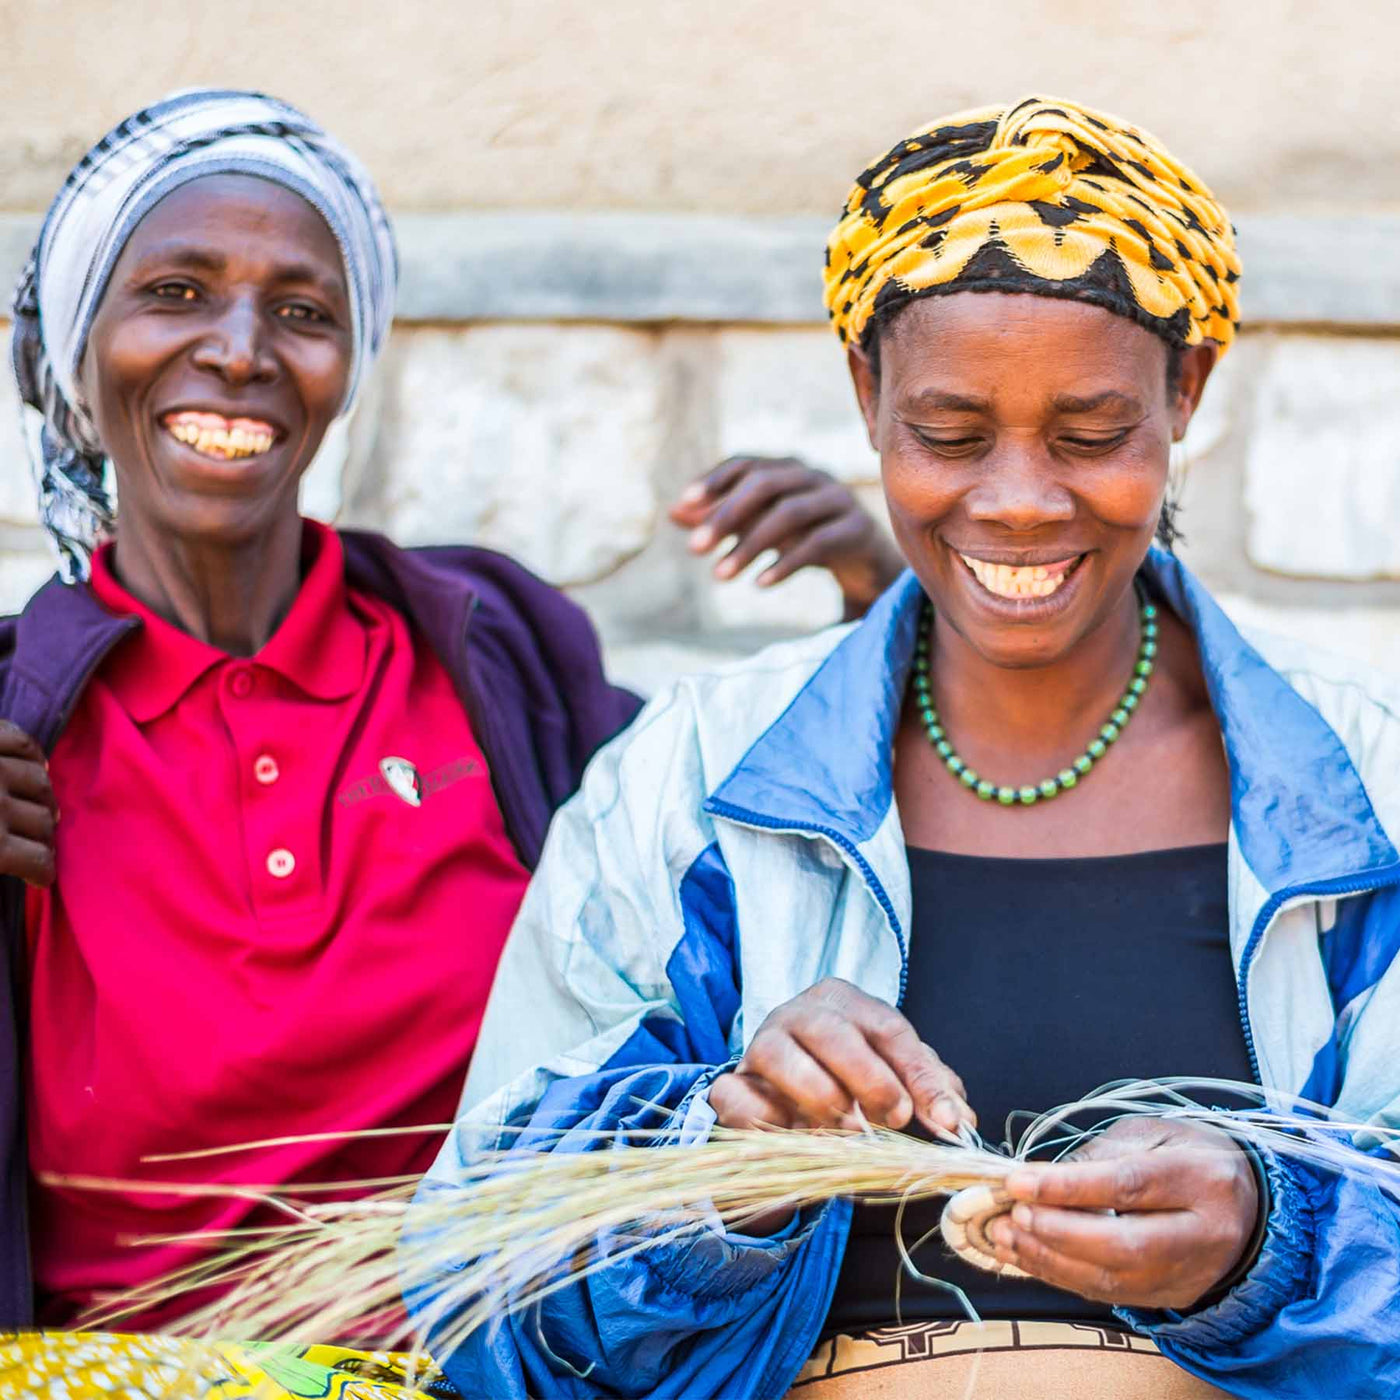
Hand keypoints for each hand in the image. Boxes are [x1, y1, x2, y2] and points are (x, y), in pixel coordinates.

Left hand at [0, 721, 56, 886]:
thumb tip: (10, 866)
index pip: (39, 861)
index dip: (43, 873)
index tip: (41, 877)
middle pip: (44, 820)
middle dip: (43, 834)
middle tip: (36, 841)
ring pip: (39, 780)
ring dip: (41, 796)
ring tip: (37, 803)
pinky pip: (21, 740)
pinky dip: (31, 752)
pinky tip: (34, 764)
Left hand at [669, 457, 902, 618]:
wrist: (864, 557)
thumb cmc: (805, 534)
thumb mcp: (760, 525)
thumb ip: (720, 517)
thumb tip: (672, 513)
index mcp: (787, 467)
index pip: (746, 463)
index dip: (715, 480)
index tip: (684, 504)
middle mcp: (813, 476)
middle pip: (765, 484)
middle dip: (726, 515)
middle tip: (694, 550)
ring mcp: (838, 499)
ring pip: (789, 514)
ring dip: (749, 546)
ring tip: (719, 576)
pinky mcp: (856, 529)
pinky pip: (817, 543)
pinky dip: (786, 564)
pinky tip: (759, 584)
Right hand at [710, 977, 973, 1134]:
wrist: (782, 1104)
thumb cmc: (845, 1081)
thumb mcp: (891, 1077)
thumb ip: (925, 1088)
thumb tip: (960, 1117)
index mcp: (843, 1001)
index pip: (888, 1028)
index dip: (920, 1074)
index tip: (946, 1118)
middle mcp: (797, 1014)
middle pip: (832, 1032)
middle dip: (870, 1078)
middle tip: (895, 1117)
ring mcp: (759, 1045)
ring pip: (780, 1055)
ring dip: (819, 1096)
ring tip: (847, 1129)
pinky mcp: (730, 1084)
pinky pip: (738, 1095)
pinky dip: (767, 1118)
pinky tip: (794, 1135)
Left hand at [989, 1117, 1260, 1309]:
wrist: (1248, 1205)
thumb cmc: (1189, 1156)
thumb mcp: (1153, 1134)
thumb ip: (1102, 1154)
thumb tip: (1043, 1177)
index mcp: (1202, 1178)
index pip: (1129, 1186)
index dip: (1069, 1186)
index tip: (1019, 1181)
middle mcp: (1204, 1234)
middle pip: (1125, 1245)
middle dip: (1058, 1232)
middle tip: (1013, 1214)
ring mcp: (1191, 1274)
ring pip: (1114, 1280)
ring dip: (1051, 1260)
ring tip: (1006, 1236)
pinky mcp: (1173, 1298)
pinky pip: (1110, 1295)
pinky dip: (1062, 1276)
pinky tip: (1027, 1256)